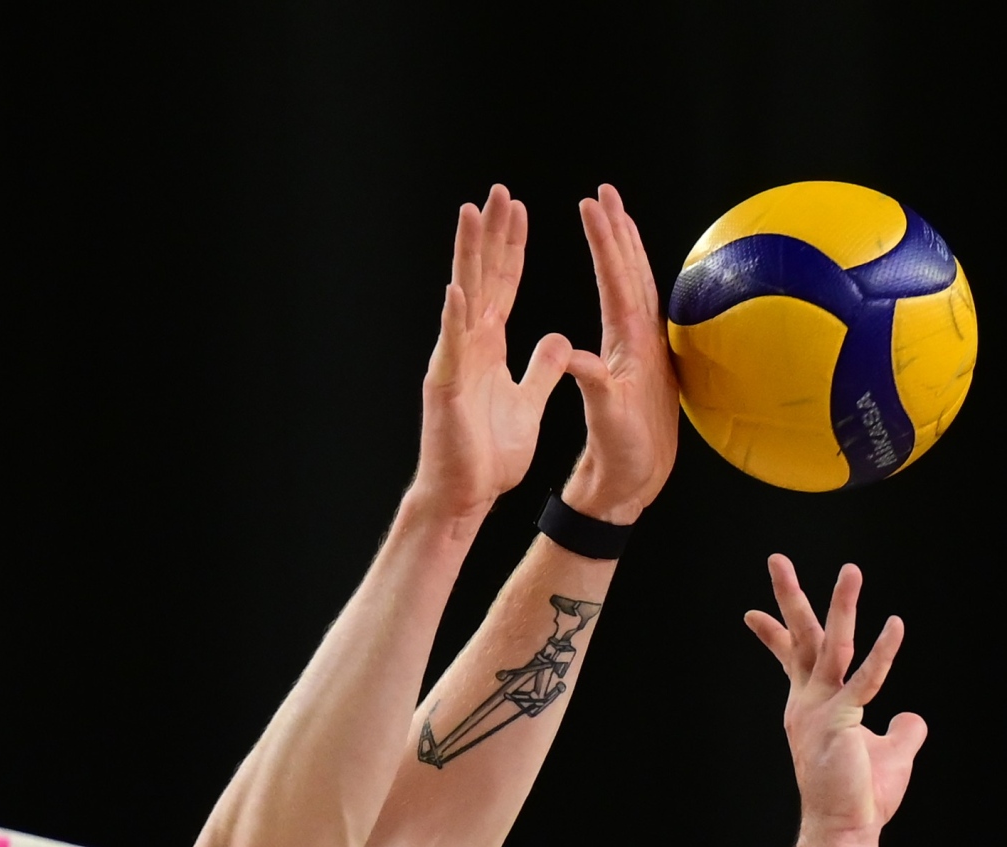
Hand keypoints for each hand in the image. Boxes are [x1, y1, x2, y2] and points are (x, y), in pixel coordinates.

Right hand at [414, 185, 570, 527]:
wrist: (465, 495)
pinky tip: (459, 290)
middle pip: (483, 278)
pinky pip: (453, 349)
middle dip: (490, 233)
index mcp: (489, 346)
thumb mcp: (528, 403)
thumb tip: (558, 340)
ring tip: (471, 215)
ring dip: (468, 257)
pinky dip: (456, 319)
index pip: (504, 285)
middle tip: (498, 190)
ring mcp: (455, 362)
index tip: (519, 209)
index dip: (511, 248)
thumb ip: (541, 370)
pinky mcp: (448, 388)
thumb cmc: (488, 456)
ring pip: (464, 298)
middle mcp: (469, 345)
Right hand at [560, 184, 678, 526]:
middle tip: (605, 191)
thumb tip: (577, 357)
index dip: (604, 240)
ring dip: (625, 246)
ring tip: (613, 215)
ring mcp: (645, 347)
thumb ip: (594, 384)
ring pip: (637, 282)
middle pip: (633, 270)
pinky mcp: (641, 359)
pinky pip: (634, 303)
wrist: (637, 482)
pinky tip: (621, 272)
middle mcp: (644, 339)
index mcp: (633, 344)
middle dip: (618, 227)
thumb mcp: (608, 419)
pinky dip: (625, 276)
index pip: (618, 279)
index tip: (591, 205)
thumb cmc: (625, 454)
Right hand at [748, 556, 918, 838]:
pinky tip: (895, 625)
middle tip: (776, 559)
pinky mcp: (840, 721)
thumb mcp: (888, 755)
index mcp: (811, 708)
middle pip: (800, 639)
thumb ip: (902, 731)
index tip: (751, 613)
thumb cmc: (859, 798)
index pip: (792, 660)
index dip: (774, 634)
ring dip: (842, 606)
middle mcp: (809, 703)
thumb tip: (912, 717)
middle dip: (789, 597)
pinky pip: (865, 679)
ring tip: (851, 570)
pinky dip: (882, 652)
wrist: (844, 831)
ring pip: (832, 647)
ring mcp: (821, 711)